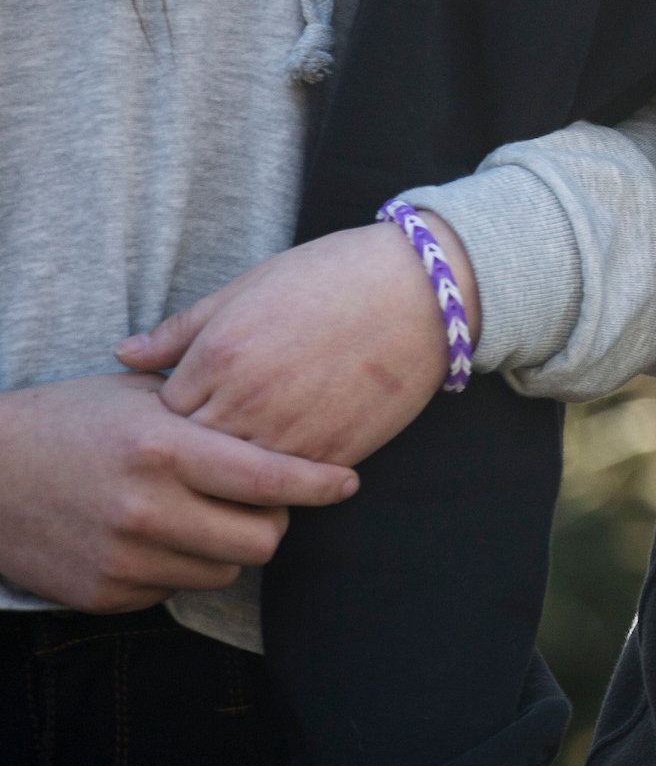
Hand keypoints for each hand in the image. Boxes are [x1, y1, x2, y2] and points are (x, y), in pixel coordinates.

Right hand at [0, 373, 356, 612]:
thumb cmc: (72, 421)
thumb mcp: (139, 395)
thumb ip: (212, 408)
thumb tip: (292, 413)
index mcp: (161, 449)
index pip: (268, 477)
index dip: (319, 484)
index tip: (347, 483)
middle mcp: (146, 509)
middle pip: (263, 540)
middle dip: (274, 521)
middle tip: (265, 500)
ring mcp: (123, 558)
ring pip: (225, 571)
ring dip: (228, 547)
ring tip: (202, 512)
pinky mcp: (104, 594)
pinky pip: (177, 590)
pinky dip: (181, 566)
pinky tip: (158, 534)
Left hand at [117, 217, 480, 467]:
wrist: (422, 292)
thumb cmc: (333, 277)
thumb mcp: (248, 287)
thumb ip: (182, 328)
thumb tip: (123, 354)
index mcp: (217, 355)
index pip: (161, 415)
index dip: (169, 418)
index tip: (188, 412)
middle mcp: (245, 400)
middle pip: (191, 456)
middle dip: (194, 455)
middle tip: (204, 450)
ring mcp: (289, 433)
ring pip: (235, 482)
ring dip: (235, 477)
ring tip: (244, 460)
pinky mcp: (331, 454)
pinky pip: (285, 488)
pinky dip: (278, 483)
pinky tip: (283, 464)